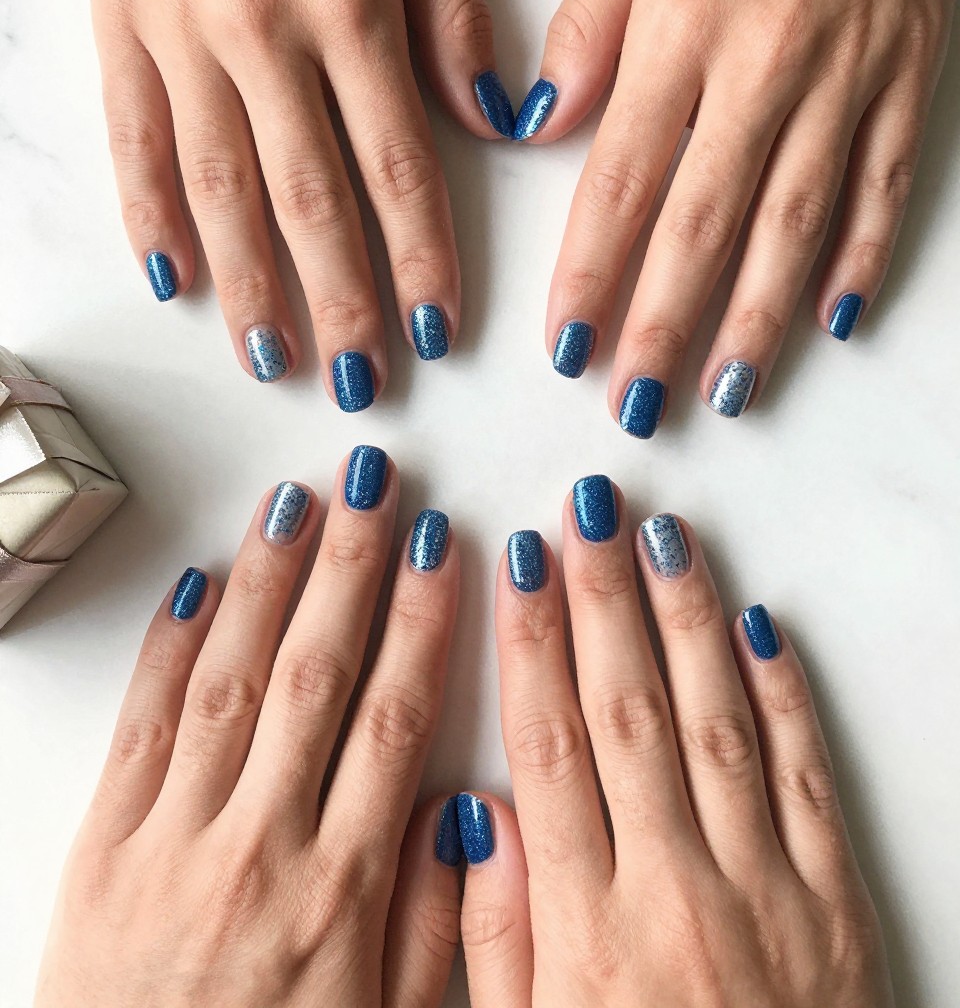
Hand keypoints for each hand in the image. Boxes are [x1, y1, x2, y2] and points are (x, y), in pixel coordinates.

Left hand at [36, 450, 462, 1005]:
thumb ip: (431, 922)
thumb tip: (465, 811)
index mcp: (340, 891)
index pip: (394, 720)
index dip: (421, 622)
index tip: (439, 549)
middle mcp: (260, 848)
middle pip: (318, 676)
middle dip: (349, 568)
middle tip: (373, 487)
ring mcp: (173, 840)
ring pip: (233, 681)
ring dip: (269, 582)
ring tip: (296, 504)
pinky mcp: (103, 846)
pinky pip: (142, 727)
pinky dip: (170, 648)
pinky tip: (200, 583)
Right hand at [71, 0, 507, 399]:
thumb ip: (455, 15)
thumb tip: (495, 122)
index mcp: (351, 6)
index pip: (397, 166)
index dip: (419, 259)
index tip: (436, 331)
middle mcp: (265, 33)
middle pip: (310, 199)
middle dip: (341, 301)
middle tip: (357, 380)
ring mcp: (183, 34)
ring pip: (219, 186)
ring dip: (250, 284)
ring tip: (272, 357)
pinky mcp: (122, 24)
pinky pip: (135, 136)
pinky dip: (150, 212)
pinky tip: (172, 279)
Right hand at [455, 484, 892, 1005]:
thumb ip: (497, 937)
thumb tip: (479, 812)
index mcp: (587, 928)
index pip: (548, 745)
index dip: (530, 642)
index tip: (518, 563)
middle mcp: (674, 890)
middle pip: (626, 711)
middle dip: (602, 597)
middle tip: (587, 512)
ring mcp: (765, 892)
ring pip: (714, 723)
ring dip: (683, 620)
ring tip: (660, 537)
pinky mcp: (836, 904)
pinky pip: (805, 780)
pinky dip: (784, 697)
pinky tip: (758, 625)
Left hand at [536, 0, 959, 425]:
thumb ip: (584, 30)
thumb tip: (536, 126)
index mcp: (682, 25)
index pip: (623, 178)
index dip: (591, 271)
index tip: (566, 345)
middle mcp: (764, 61)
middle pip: (704, 222)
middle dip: (665, 324)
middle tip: (637, 403)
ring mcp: (845, 74)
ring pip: (795, 221)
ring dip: (756, 316)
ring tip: (726, 391)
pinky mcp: (906, 73)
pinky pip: (885, 182)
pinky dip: (862, 254)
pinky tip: (833, 318)